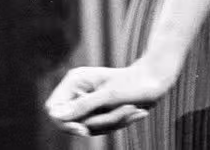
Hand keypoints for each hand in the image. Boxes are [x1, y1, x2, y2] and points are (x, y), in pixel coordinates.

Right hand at [43, 62, 169, 137]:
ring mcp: (88, 102)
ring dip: (113, 122)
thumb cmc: (134, 83)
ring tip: (132, 109)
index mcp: (74, 81)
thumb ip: (83, 106)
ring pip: (90, 127)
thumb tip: (58, 116)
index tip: (83, 129)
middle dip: (98, 123)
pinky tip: (135, 112)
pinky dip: (118, 123)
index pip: (54, 109)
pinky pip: (101, 127)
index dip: (64, 122)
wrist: (155, 80)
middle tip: (124, 112)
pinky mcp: (100, 111)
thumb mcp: (109, 95)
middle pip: (73, 122)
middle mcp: (78, 92)